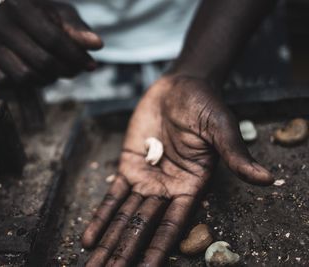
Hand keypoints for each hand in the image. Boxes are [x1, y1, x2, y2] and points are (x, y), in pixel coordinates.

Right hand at [0, 0, 102, 85]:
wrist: (4, 13)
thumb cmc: (38, 15)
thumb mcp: (59, 15)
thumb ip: (77, 29)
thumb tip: (97, 45)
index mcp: (19, 5)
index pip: (53, 39)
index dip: (75, 56)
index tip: (90, 65)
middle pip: (41, 62)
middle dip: (64, 71)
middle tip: (72, 70)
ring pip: (24, 77)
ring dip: (46, 80)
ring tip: (53, 72)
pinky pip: (6, 83)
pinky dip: (24, 84)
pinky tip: (33, 74)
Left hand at [82, 75, 272, 265]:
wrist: (180, 86)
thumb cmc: (205, 105)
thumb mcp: (221, 128)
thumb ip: (235, 154)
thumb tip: (266, 179)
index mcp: (191, 187)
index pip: (172, 226)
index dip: (157, 249)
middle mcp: (166, 190)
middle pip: (143, 228)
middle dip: (124, 252)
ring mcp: (145, 180)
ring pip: (124, 217)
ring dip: (108, 242)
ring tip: (93, 265)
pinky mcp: (128, 166)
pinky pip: (112, 196)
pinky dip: (100, 216)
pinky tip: (88, 237)